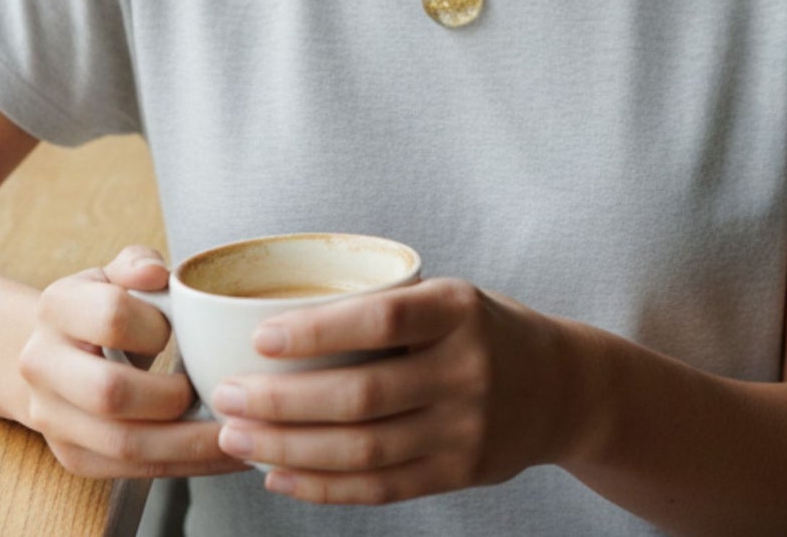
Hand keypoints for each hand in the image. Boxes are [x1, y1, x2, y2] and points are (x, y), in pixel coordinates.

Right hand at [18, 245, 248, 480]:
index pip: (110, 316)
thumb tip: (156, 275)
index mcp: (56, 306)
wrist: (56, 352)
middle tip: (212, 389)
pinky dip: (181, 464)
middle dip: (171, 397)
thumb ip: (137, 264)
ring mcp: (51, 416)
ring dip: (187, 443)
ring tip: (235, 432)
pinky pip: (129, 472)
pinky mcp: (72, 456)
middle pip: (109, 392)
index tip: (175, 330)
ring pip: (122, 444)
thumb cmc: (102, 305)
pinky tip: (219, 452)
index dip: (154, 325)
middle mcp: (42, 364)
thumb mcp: (116, 274)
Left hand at [209, 277, 570, 504]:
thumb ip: (384, 308)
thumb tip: (279, 323)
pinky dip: (323, 487)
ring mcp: (466, 428)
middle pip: (362, 395)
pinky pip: (381, 489)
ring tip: (236, 438)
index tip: (260, 337)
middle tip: (225, 397)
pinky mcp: (459, 473)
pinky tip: (279, 475)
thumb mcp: (448, 296)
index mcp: (458, 309)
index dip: (317, 330)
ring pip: (363, 450)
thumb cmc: (480, 329)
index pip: (381, 319)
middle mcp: (467, 369)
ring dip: (289, 448)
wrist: (561, 387)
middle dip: (282, 401)